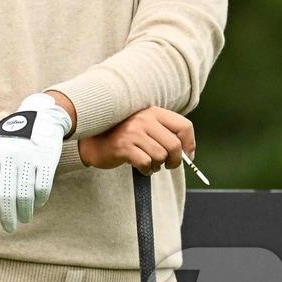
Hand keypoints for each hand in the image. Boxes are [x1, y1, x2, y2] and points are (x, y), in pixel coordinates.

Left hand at [0, 92, 71, 232]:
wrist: (39, 119)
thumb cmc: (9, 142)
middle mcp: (9, 157)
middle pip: (7, 194)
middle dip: (7, 216)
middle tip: (8, 229)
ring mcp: (29, 157)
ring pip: (26, 194)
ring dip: (25, 211)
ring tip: (24, 219)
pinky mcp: (47, 159)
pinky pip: (43, 187)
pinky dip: (40, 199)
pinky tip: (38, 204)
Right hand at [79, 106, 194, 174]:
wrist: (92, 142)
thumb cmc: (122, 137)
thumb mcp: (144, 127)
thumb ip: (164, 134)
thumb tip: (187, 153)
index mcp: (152, 112)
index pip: (184, 126)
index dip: (190, 144)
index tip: (186, 155)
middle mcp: (143, 119)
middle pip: (174, 145)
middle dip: (175, 160)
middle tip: (168, 165)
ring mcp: (132, 132)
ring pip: (160, 156)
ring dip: (157, 165)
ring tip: (148, 163)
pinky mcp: (123, 146)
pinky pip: (146, 163)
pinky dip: (146, 170)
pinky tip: (140, 167)